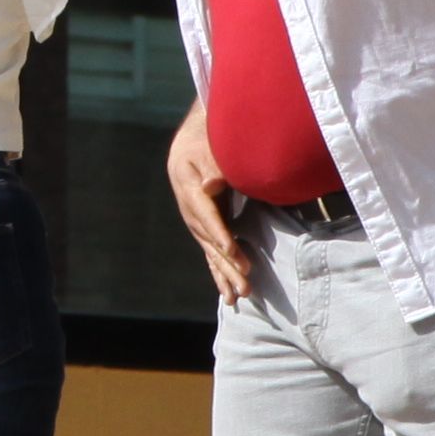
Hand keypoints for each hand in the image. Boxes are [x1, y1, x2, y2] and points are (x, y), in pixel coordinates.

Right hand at [167, 109, 251, 304]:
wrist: (190, 143)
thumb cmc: (206, 140)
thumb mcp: (208, 145)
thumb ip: (213, 164)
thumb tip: (212, 184)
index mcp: (189, 186)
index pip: (205, 214)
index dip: (218, 233)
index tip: (232, 250)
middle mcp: (189, 209)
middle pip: (208, 239)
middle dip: (227, 262)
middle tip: (245, 282)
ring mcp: (194, 221)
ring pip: (210, 251)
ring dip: (225, 274)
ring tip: (241, 295)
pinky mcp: (203, 228)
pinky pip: (210, 254)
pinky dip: (219, 274)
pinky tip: (228, 295)